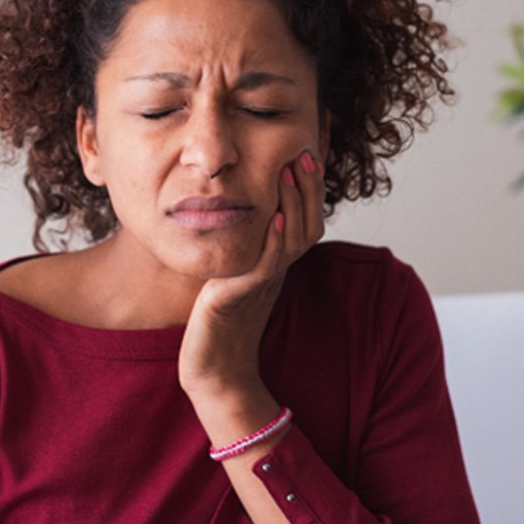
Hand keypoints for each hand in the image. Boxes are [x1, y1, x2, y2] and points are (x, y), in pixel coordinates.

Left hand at [178, 149, 325, 401]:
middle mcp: (277, 272)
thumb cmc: (220, 323)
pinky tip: (271, 217)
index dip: (309, 191)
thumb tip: (250, 217)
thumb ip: (249, 249)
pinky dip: (272, 241)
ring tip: (288, 171)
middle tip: (304, 154)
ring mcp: (262, 285)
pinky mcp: (241, 297)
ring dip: (292, 204)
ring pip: (291, 240)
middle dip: (307, 188)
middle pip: (306, 226)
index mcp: (277, 265)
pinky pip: (265, 266)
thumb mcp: (238, 276)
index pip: (304, 222)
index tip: (305, 156)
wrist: (214, 370)